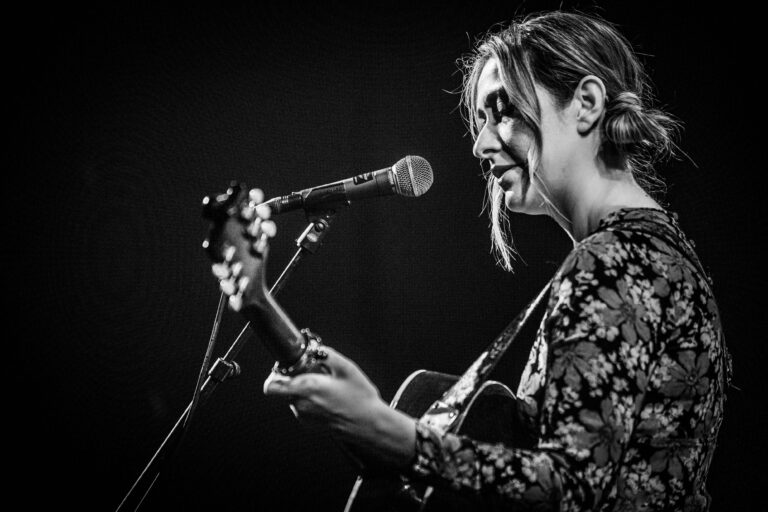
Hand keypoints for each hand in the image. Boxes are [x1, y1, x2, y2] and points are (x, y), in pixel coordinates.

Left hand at [264, 347, 415, 470]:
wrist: (368, 424)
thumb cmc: (359, 398)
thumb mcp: (346, 368)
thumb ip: (326, 354)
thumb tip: (313, 349)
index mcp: (306, 389)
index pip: (271, 386)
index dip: (274, 374)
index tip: (287, 366)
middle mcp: (300, 405)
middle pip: (284, 388)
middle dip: (295, 377)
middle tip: (314, 371)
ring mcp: (304, 416)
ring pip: (293, 396)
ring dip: (303, 388)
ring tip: (326, 385)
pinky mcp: (309, 423)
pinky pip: (302, 406)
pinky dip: (310, 399)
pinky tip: (329, 396)